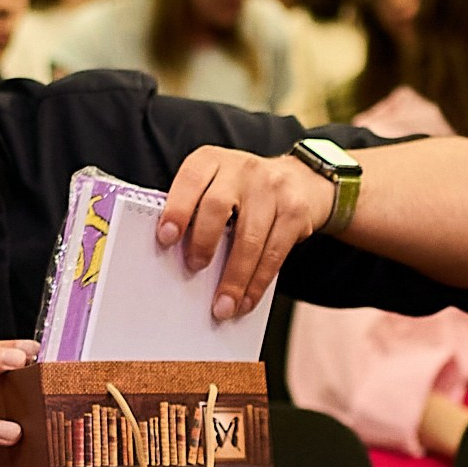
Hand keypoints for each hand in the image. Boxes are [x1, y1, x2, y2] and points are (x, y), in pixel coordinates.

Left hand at [154, 145, 334, 321]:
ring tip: (223, 306)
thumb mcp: (216, 184)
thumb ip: (195, 209)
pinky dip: (258, 282)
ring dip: (234, 278)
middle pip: (218, 206)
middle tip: (193, 269)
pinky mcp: (296, 212)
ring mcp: (272, 188)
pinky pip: (275, 253)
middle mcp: (242, 169)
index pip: (192, 179)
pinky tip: (246, 300)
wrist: (301, 181)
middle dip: (203, 242)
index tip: (166, 237)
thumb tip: (170, 258)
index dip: (177, 208)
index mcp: (213, 160)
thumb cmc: (243, 192)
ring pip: (250, 238)